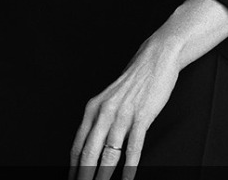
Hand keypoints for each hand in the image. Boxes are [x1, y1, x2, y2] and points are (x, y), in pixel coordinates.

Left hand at [68, 37, 180, 179]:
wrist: (154, 59)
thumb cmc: (132, 83)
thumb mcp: (109, 101)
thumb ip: (100, 121)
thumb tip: (91, 147)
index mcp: (92, 108)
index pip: (78, 145)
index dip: (73, 167)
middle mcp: (103, 112)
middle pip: (89, 152)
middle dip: (84, 175)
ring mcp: (122, 114)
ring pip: (109, 152)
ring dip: (103, 175)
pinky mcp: (142, 116)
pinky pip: (133, 146)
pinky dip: (130, 166)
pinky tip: (127, 179)